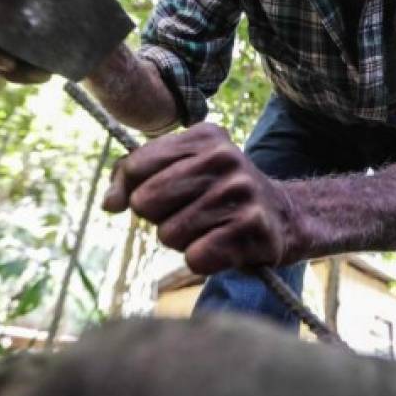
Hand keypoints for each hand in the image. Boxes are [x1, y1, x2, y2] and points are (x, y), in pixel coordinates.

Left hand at [102, 123, 298, 274]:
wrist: (286, 216)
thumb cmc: (220, 196)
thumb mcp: (184, 171)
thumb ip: (136, 177)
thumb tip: (108, 204)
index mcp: (204, 136)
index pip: (135, 166)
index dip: (130, 192)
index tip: (149, 201)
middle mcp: (224, 157)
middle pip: (146, 201)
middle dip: (159, 218)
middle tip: (189, 216)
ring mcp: (241, 190)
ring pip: (169, 234)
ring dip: (183, 241)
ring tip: (211, 229)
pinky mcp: (253, 226)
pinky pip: (195, 256)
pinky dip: (203, 259)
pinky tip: (224, 246)